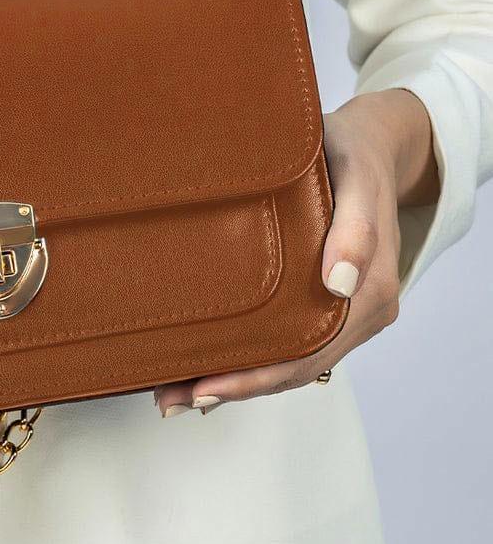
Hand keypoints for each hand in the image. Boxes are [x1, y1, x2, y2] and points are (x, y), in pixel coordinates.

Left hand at [152, 88, 440, 416]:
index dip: (254, 378)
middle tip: (171, 399)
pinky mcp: (324, 302)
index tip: (204, 389)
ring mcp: (344, 311)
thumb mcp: (357, 181)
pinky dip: (248, 358)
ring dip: (234, 379)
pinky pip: (288, 341)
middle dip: (231, 388)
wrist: (371, 143)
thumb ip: (355, 230)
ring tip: (175, 392)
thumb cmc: (356, 157)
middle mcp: (360, 312)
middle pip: (292, 369)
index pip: (307, 354)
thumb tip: (338, 283)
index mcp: (373, 293)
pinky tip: (206, 364)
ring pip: (288, 362)